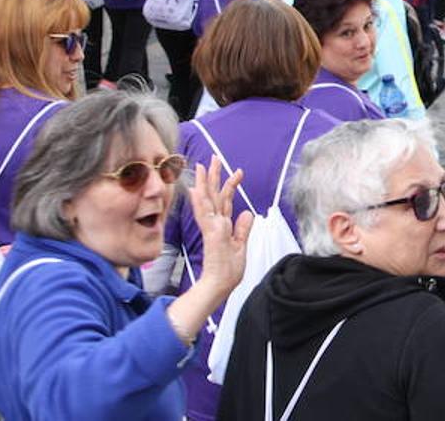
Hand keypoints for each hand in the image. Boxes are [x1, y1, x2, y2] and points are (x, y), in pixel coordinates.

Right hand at [190, 157, 253, 299]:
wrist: (220, 286)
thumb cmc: (228, 270)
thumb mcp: (241, 246)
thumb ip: (243, 229)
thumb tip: (247, 213)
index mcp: (223, 226)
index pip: (226, 201)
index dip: (231, 185)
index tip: (237, 171)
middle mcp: (216, 224)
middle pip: (215, 195)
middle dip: (215, 176)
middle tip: (213, 158)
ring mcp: (211, 228)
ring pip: (207, 200)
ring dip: (206, 183)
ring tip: (204, 165)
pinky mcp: (210, 235)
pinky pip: (205, 215)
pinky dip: (200, 202)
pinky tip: (197, 189)